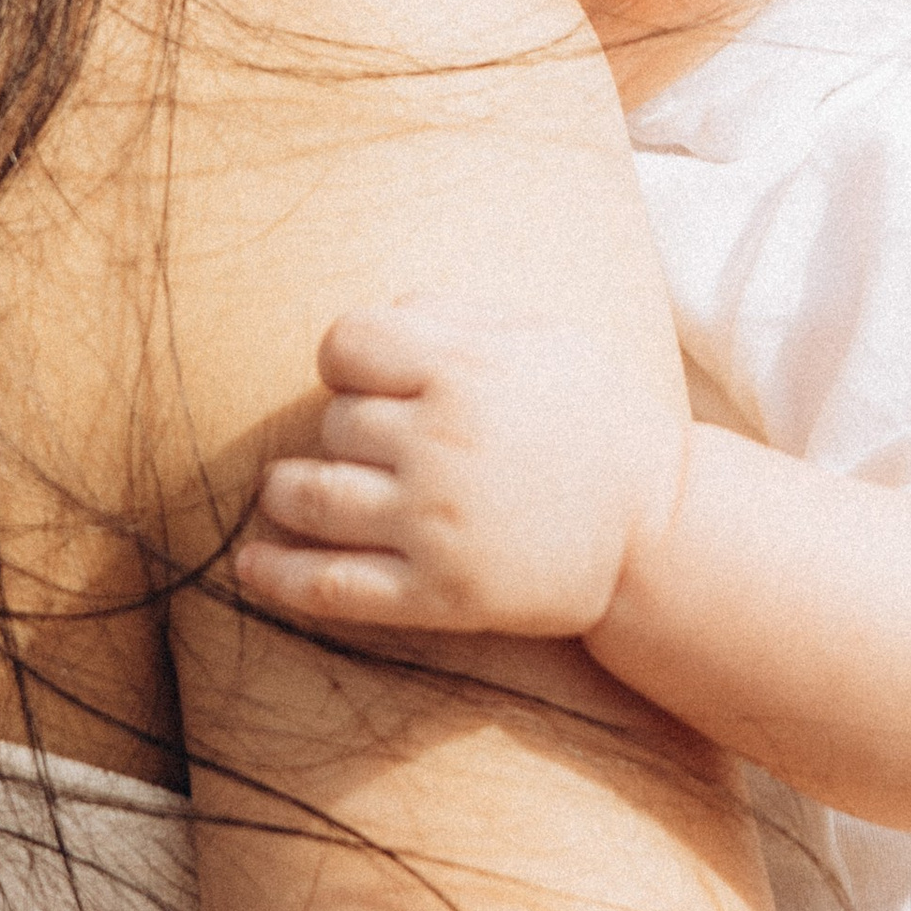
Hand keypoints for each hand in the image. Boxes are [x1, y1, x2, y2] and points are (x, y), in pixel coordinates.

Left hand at [235, 298, 689, 635]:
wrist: (659, 530)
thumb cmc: (597, 420)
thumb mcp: (542, 339)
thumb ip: (453, 315)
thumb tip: (371, 317)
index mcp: (466, 370)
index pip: (344, 345)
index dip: (347, 360)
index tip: (366, 380)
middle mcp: (441, 444)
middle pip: (333, 423)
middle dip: (345, 431)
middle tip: (378, 446)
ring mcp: (434, 524)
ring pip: (308, 497)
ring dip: (287, 492)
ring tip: (293, 493)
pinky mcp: (438, 595)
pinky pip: (327, 587)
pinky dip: (276, 577)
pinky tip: (251, 565)